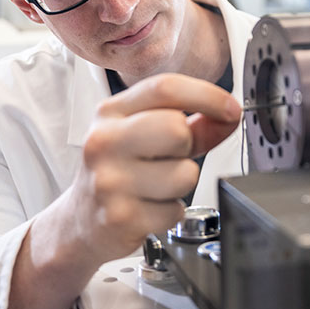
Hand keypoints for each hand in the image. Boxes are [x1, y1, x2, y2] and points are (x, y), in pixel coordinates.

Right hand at [66, 73, 240, 265]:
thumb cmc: (117, 170)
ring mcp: (109, 180)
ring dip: (181, 183)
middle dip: (187, 146)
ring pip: (184, 174)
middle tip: (171, 157)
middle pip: (176, 128)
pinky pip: (176, 210)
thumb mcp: (144, 136)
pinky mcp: (120, 216)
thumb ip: (192, 124)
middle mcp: (105, 141)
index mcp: (111, 112)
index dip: (207, 95)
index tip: (230, 109)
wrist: (79, 220)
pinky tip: (148, 208)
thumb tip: (229, 116)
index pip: (165, 88)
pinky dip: (171, 212)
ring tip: (156, 186)